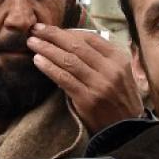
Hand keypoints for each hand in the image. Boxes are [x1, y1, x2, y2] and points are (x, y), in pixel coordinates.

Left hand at [28, 23, 143, 132]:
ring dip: (47, 49)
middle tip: (36, 29)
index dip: (68, 31)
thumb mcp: (121, 74)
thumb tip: (73, 42)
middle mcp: (110, 69)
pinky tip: (37, 61)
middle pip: (76, 46)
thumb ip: (102, 58)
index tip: (52, 29)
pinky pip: (64, 79)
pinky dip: (49, 68)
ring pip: (68, 60)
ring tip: (32, 42)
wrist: (126, 130)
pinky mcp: (87, 99)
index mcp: (119, 59)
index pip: (90, 37)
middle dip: (53, 35)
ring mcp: (99, 84)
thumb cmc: (120, 100)